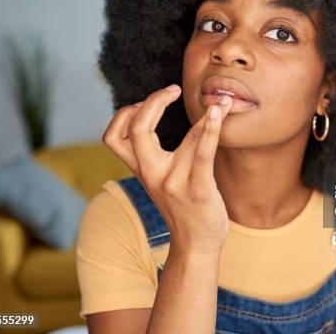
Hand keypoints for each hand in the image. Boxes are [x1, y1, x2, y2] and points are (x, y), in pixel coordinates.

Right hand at [102, 84, 233, 254]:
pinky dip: (211, 129)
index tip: (147, 101)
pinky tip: (219, 113)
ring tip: (221, 99)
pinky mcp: (198, 189)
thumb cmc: (183, 207)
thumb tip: (154, 113)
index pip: (114, 136)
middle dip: (151, 102)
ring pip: (184, 139)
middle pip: (135, 131)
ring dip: (206, 114)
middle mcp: (153, 175)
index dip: (124, 113)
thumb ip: (153, 152)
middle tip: (172, 90)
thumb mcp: (160, 178)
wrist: (196, 246)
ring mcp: (175, 183)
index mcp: (142, 170)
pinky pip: (204, 153)